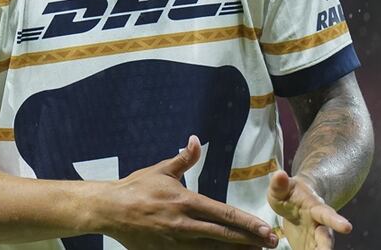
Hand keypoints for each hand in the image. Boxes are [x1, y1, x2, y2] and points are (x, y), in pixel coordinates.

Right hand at [101, 136, 277, 248]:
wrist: (110, 210)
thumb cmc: (136, 188)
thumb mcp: (161, 170)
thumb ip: (184, 159)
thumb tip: (196, 140)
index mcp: (185, 201)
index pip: (223, 213)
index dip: (247, 223)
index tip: (265, 229)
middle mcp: (184, 224)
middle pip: (223, 235)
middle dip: (249, 240)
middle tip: (270, 244)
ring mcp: (176, 242)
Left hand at [267, 171, 351, 249]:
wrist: (297, 205)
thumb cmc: (290, 194)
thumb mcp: (281, 188)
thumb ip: (279, 184)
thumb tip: (279, 174)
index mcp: (316, 209)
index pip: (327, 214)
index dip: (336, 221)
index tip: (347, 227)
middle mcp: (321, 226)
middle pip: (326, 239)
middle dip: (326, 247)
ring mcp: (316, 239)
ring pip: (320, 249)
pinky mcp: (311, 247)